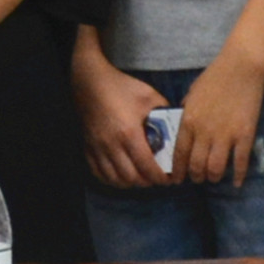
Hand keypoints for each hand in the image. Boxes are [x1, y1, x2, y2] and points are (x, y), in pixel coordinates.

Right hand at [75, 53, 169, 189]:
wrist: (90, 81)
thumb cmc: (121, 87)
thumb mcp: (149, 96)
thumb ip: (164, 113)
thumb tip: (176, 127)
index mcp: (129, 133)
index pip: (147, 167)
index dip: (161, 178)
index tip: (170, 178)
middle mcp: (112, 145)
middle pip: (132, 177)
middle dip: (148, 182)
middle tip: (158, 177)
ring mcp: (97, 148)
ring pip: (115, 179)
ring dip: (131, 182)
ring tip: (141, 177)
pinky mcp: (88, 147)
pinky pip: (99, 173)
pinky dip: (112, 179)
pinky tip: (121, 174)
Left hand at [174, 59, 263, 187]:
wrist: (241, 68)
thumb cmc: (213, 78)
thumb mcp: (191, 95)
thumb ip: (186, 113)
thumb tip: (183, 127)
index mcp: (188, 121)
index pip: (179, 154)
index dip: (177, 170)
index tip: (177, 179)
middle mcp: (204, 132)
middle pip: (196, 165)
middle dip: (195, 176)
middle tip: (197, 179)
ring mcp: (225, 135)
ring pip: (216, 168)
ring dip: (213, 177)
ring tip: (214, 178)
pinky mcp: (245, 135)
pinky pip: (240, 162)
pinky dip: (238, 176)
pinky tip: (237, 183)